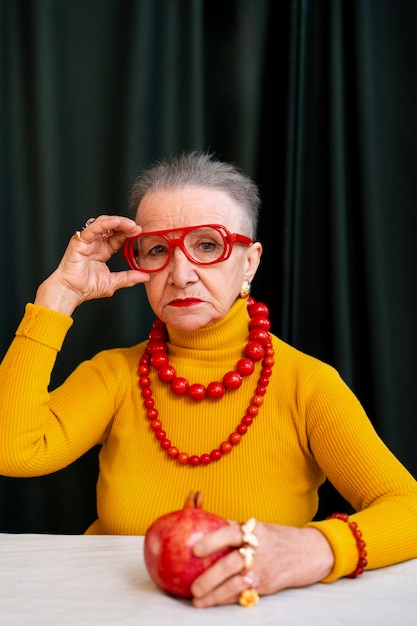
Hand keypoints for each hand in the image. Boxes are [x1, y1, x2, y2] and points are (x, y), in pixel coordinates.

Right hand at [34, 215, 148, 314]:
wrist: (71, 292)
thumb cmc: (87, 288)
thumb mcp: (114, 282)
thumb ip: (129, 277)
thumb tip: (146, 276)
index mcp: (103, 251)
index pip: (117, 237)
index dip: (128, 233)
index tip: (140, 233)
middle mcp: (95, 243)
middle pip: (112, 227)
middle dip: (125, 225)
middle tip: (137, 228)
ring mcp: (87, 241)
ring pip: (103, 223)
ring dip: (118, 221)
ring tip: (130, 225)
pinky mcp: (80, 240)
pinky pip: (93, 228)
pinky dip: (105, 223)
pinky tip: (117, 222)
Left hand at [190, 521, 333, 607]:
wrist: (310, 552)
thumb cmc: (279, 537)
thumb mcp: (260, 528)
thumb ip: (236, 529)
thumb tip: (206, 526)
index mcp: (254, 531)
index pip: (231, 533)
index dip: (213, 540)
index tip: (195, 549)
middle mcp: (258, 550)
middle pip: (230, 564)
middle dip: (210, 577)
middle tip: (193, 586)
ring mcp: (263, 569)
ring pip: (235, 584)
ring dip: (215, 594)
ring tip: (198, 600)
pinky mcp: (267, 584)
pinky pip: (244, 593)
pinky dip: (227, 598)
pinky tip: (214, 601)